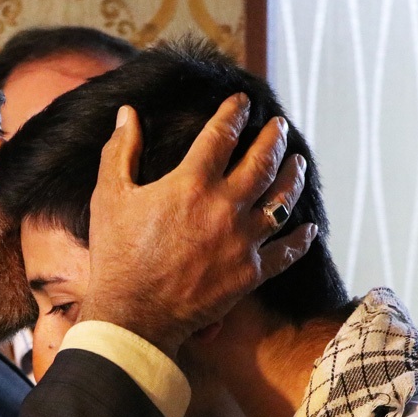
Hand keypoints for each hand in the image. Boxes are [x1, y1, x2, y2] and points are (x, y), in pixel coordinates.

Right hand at [79, 96, 315, 357]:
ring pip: (282, 200)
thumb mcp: (110, 196)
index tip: (242, 102)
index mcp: (192, 183)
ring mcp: (243, 241)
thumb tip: (127, 114)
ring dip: (292, 176)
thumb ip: (120, 151)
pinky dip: (300, 238)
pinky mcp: (251, 273)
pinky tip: (308, 227)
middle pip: (262, 161)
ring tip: (297, 161)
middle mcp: (225, 206)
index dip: (234, 112)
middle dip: (273, 137)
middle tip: (279, 125)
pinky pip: (287, 251)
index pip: (222, 134)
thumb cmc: (116, 255)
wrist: (133, 314)